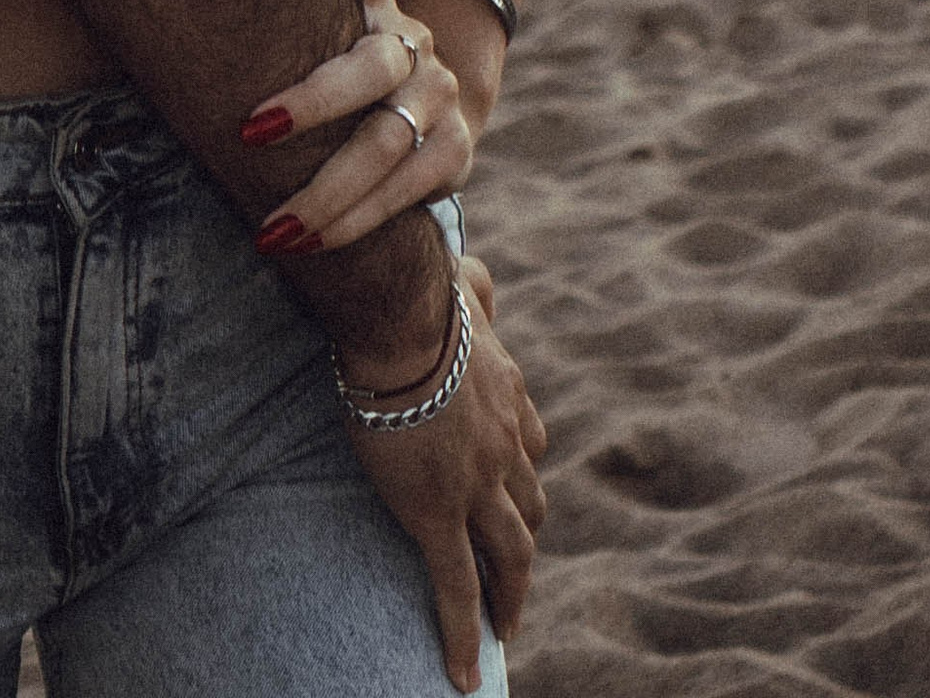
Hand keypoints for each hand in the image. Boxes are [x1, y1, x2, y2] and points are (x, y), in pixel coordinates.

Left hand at [239, 0, 474, 250]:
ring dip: (328, 192)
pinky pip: (408, 189)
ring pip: (388, 141)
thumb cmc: (337, 75)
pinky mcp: (456, 149)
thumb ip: (274, 24)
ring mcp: (439, 95)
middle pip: (370, 66)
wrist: (429, 113)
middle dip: (312, 103)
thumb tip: (160, 19)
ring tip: (274, 227)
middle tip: (250, 131)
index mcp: (375, 3)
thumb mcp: (317, 39)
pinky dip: (357, 221)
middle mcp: (412, 42)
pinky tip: (315, 243)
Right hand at [343, 250, 545, 695]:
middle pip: (530, 508)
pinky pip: (457, 587)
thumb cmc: (420, 292)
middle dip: (526, 541)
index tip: (518, 495)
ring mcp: (478, 487)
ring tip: (506, 621)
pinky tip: (466, 673)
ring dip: (510, 591)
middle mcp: (505, 446)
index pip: (529, 448)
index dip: (524, 476)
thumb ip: (476, 286)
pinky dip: (465, 633)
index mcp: (507, 395)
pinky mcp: (440, 517)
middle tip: (516, 571)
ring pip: (510, 554)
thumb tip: (478, 272)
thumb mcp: (462, 282)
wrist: (400, 320)